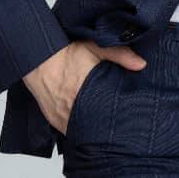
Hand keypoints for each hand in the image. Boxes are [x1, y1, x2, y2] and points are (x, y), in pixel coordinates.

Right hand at [22, 39, 146, 135]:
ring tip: (105, 119)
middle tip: (120, 117)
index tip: (130, 113)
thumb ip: (119, 55)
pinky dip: (80, 127)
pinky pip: (71, 131)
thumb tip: (141, 65)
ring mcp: (63, 119)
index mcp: (86, 92)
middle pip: (99, 125)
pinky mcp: (55, 122)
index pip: (109, 113)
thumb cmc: (66, 53)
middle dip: (109, 123)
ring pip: (84, 130)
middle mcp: (74, 110)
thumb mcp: (95, 47)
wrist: (38, 59)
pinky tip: (89, 120)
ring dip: (94, 126)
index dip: (120, 116)